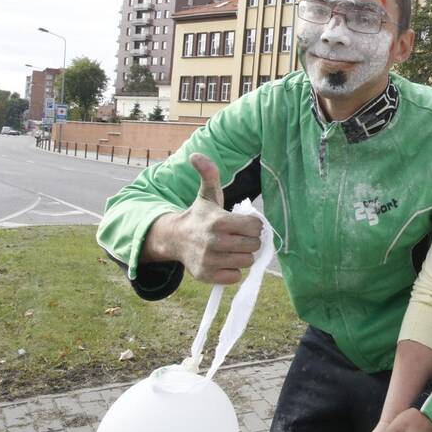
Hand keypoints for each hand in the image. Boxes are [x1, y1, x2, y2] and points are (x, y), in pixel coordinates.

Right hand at [143, 153, 263, 283]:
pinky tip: (225, 260)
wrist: (176, 239)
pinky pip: (235, 276)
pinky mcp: (207, 276)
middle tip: (240, 236)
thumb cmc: (200, 216)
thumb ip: (209, 174)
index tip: (245, 223)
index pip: (255, 226)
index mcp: (219, 221)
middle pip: (254, 245)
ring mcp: (210, 260)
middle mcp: (214, 242)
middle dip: (251, 240)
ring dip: (243, 255)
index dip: (254, 225)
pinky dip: (233, 270)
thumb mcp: (206, 195)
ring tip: (233, 248)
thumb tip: (196, 155)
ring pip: (247, 261)